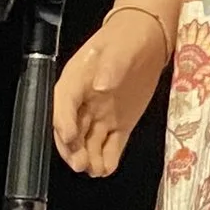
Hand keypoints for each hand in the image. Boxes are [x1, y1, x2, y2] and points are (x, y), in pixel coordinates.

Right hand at [53, 11, 173, 178]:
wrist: (146, 39)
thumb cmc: (127, 38)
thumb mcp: (119, 46)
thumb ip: (110, 66)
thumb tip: (102, 86)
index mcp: (76, 80)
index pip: (64, 103)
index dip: (63, 121)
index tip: (69, 136)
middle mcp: (84, 102)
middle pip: (71, 129)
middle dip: (73, 148)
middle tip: (79, 163)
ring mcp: (101, 115)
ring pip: (89, 141)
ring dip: (89, 157)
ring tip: (94, 170)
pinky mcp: (119, 123)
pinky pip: (111, 144)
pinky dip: (109, 157)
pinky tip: (108, 169)